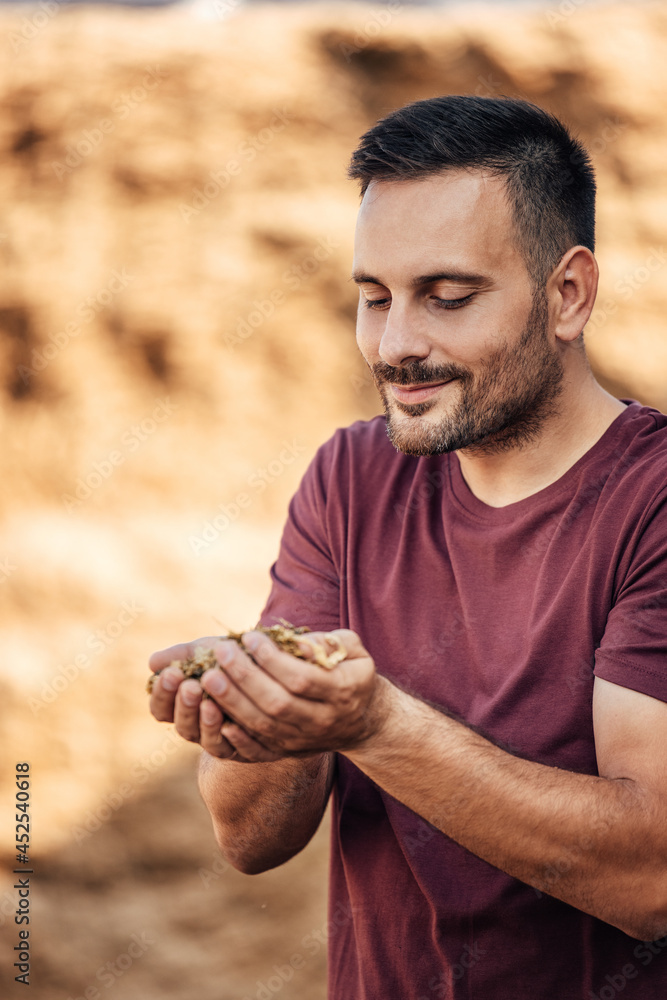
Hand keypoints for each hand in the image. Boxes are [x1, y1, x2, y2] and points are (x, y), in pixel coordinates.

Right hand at [148, 636, 256, 761]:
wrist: (269, 668)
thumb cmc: (229, 659)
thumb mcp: (206, 652)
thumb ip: (181, 656)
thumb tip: (153, 663)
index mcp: (182, 706)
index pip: (161, 708)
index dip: (162, 694)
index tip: (171, 673)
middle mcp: (198, 729)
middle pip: (183, 726)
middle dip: (185, 706)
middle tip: (190, 687)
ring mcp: (222, 741)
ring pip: (209, 742)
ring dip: (207, 724)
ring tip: (210, 704)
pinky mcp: (249, 750)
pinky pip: (239, 752)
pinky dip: (235, 740)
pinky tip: (233, 725)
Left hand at [196, 628, 386, 762]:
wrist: (362, 720)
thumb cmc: (352, 672)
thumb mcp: (353, 650)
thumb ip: (328, 642)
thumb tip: (297, 643)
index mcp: (342, 691)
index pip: (301, 678)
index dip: (272, 659)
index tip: (249, 637)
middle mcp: (322, 720)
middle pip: (277, 703)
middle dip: (245, 677)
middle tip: (221, 653)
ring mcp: (303, 739)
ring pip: (263, 725)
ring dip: (232, 701)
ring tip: (209, 676)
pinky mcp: (288, 750)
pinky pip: (258, 749)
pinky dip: (236, 734)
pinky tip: (215, 715)